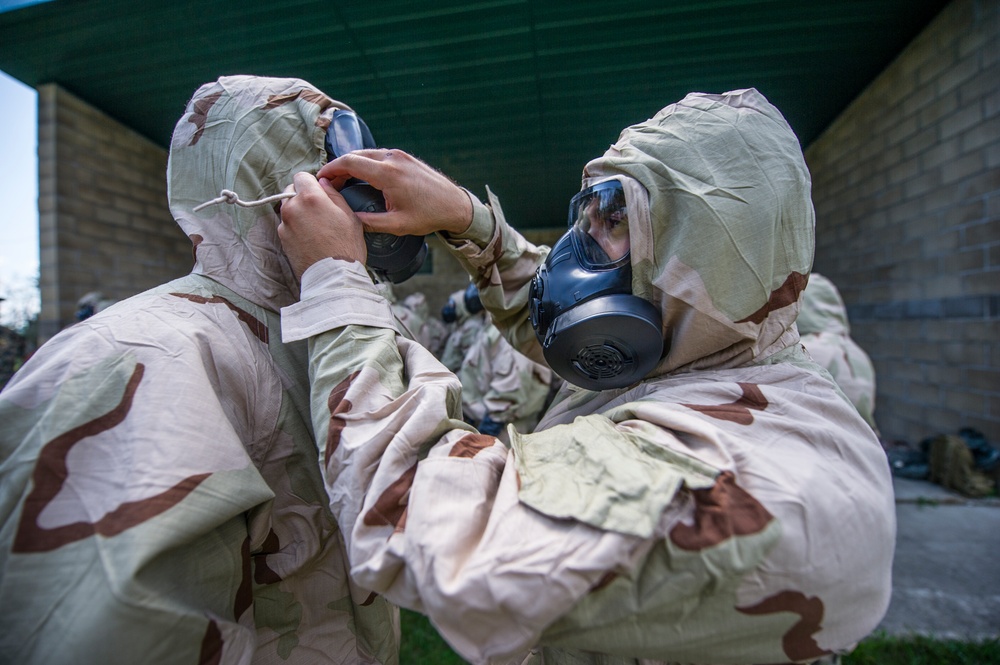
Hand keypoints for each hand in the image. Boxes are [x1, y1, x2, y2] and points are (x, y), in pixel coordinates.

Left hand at [278, 172, 366, 278]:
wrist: (332, 277)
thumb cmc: (346, 247)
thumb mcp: (350, 216)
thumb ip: (334, 195)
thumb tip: (324, 184)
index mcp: (311, 198)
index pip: (302, 176)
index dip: (312, 182)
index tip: (319, 192)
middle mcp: (293, 207)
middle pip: (291, 190)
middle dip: (302, 195)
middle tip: (318, 209)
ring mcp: (285, 224)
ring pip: (288, 208)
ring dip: (297, 211)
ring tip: (314, 226)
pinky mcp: (282, 238)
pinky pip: (286, 224)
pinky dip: (295, 226)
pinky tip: (309, 237)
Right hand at [317, 149, 472, 236]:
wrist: (455, 205)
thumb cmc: (429, 215)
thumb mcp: (397, 225)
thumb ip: (369, 223)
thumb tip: (347, 221)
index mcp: (388, 173)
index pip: (349, 163)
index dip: (331, 169)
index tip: (321, 179)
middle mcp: (392, 158)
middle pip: (355, 155)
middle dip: (338, 167)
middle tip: (329, 183)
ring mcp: (400, 155)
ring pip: (366, 154)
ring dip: (352, 164)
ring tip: (343, 181)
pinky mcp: (405, 157)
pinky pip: (378, 155)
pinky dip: (365, 163)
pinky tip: (361, 177)